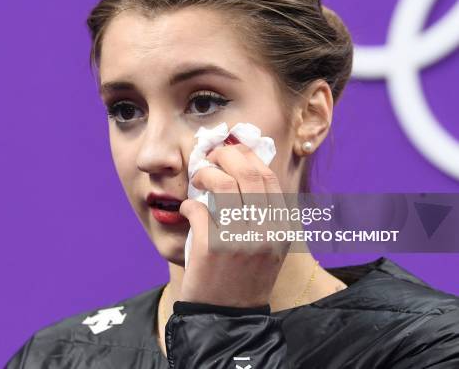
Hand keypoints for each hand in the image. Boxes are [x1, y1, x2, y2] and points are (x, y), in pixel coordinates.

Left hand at [179, 141, 290, 307]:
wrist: (229, 318)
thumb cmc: (245, 277)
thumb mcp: (267, 245)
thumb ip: (261, 212)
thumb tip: (240, 171)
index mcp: (281, 227)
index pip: (268, 176)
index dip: (246, 155)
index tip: (230, 150)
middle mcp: (266, 231)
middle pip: (247, 173)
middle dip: (224, 157)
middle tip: (209, 159)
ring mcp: (240, 239)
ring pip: (223, 184)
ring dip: (205, 175)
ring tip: (197, 180)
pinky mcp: (213, 249)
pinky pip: (198, 209)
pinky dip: (188, 204)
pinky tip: (187, 210)